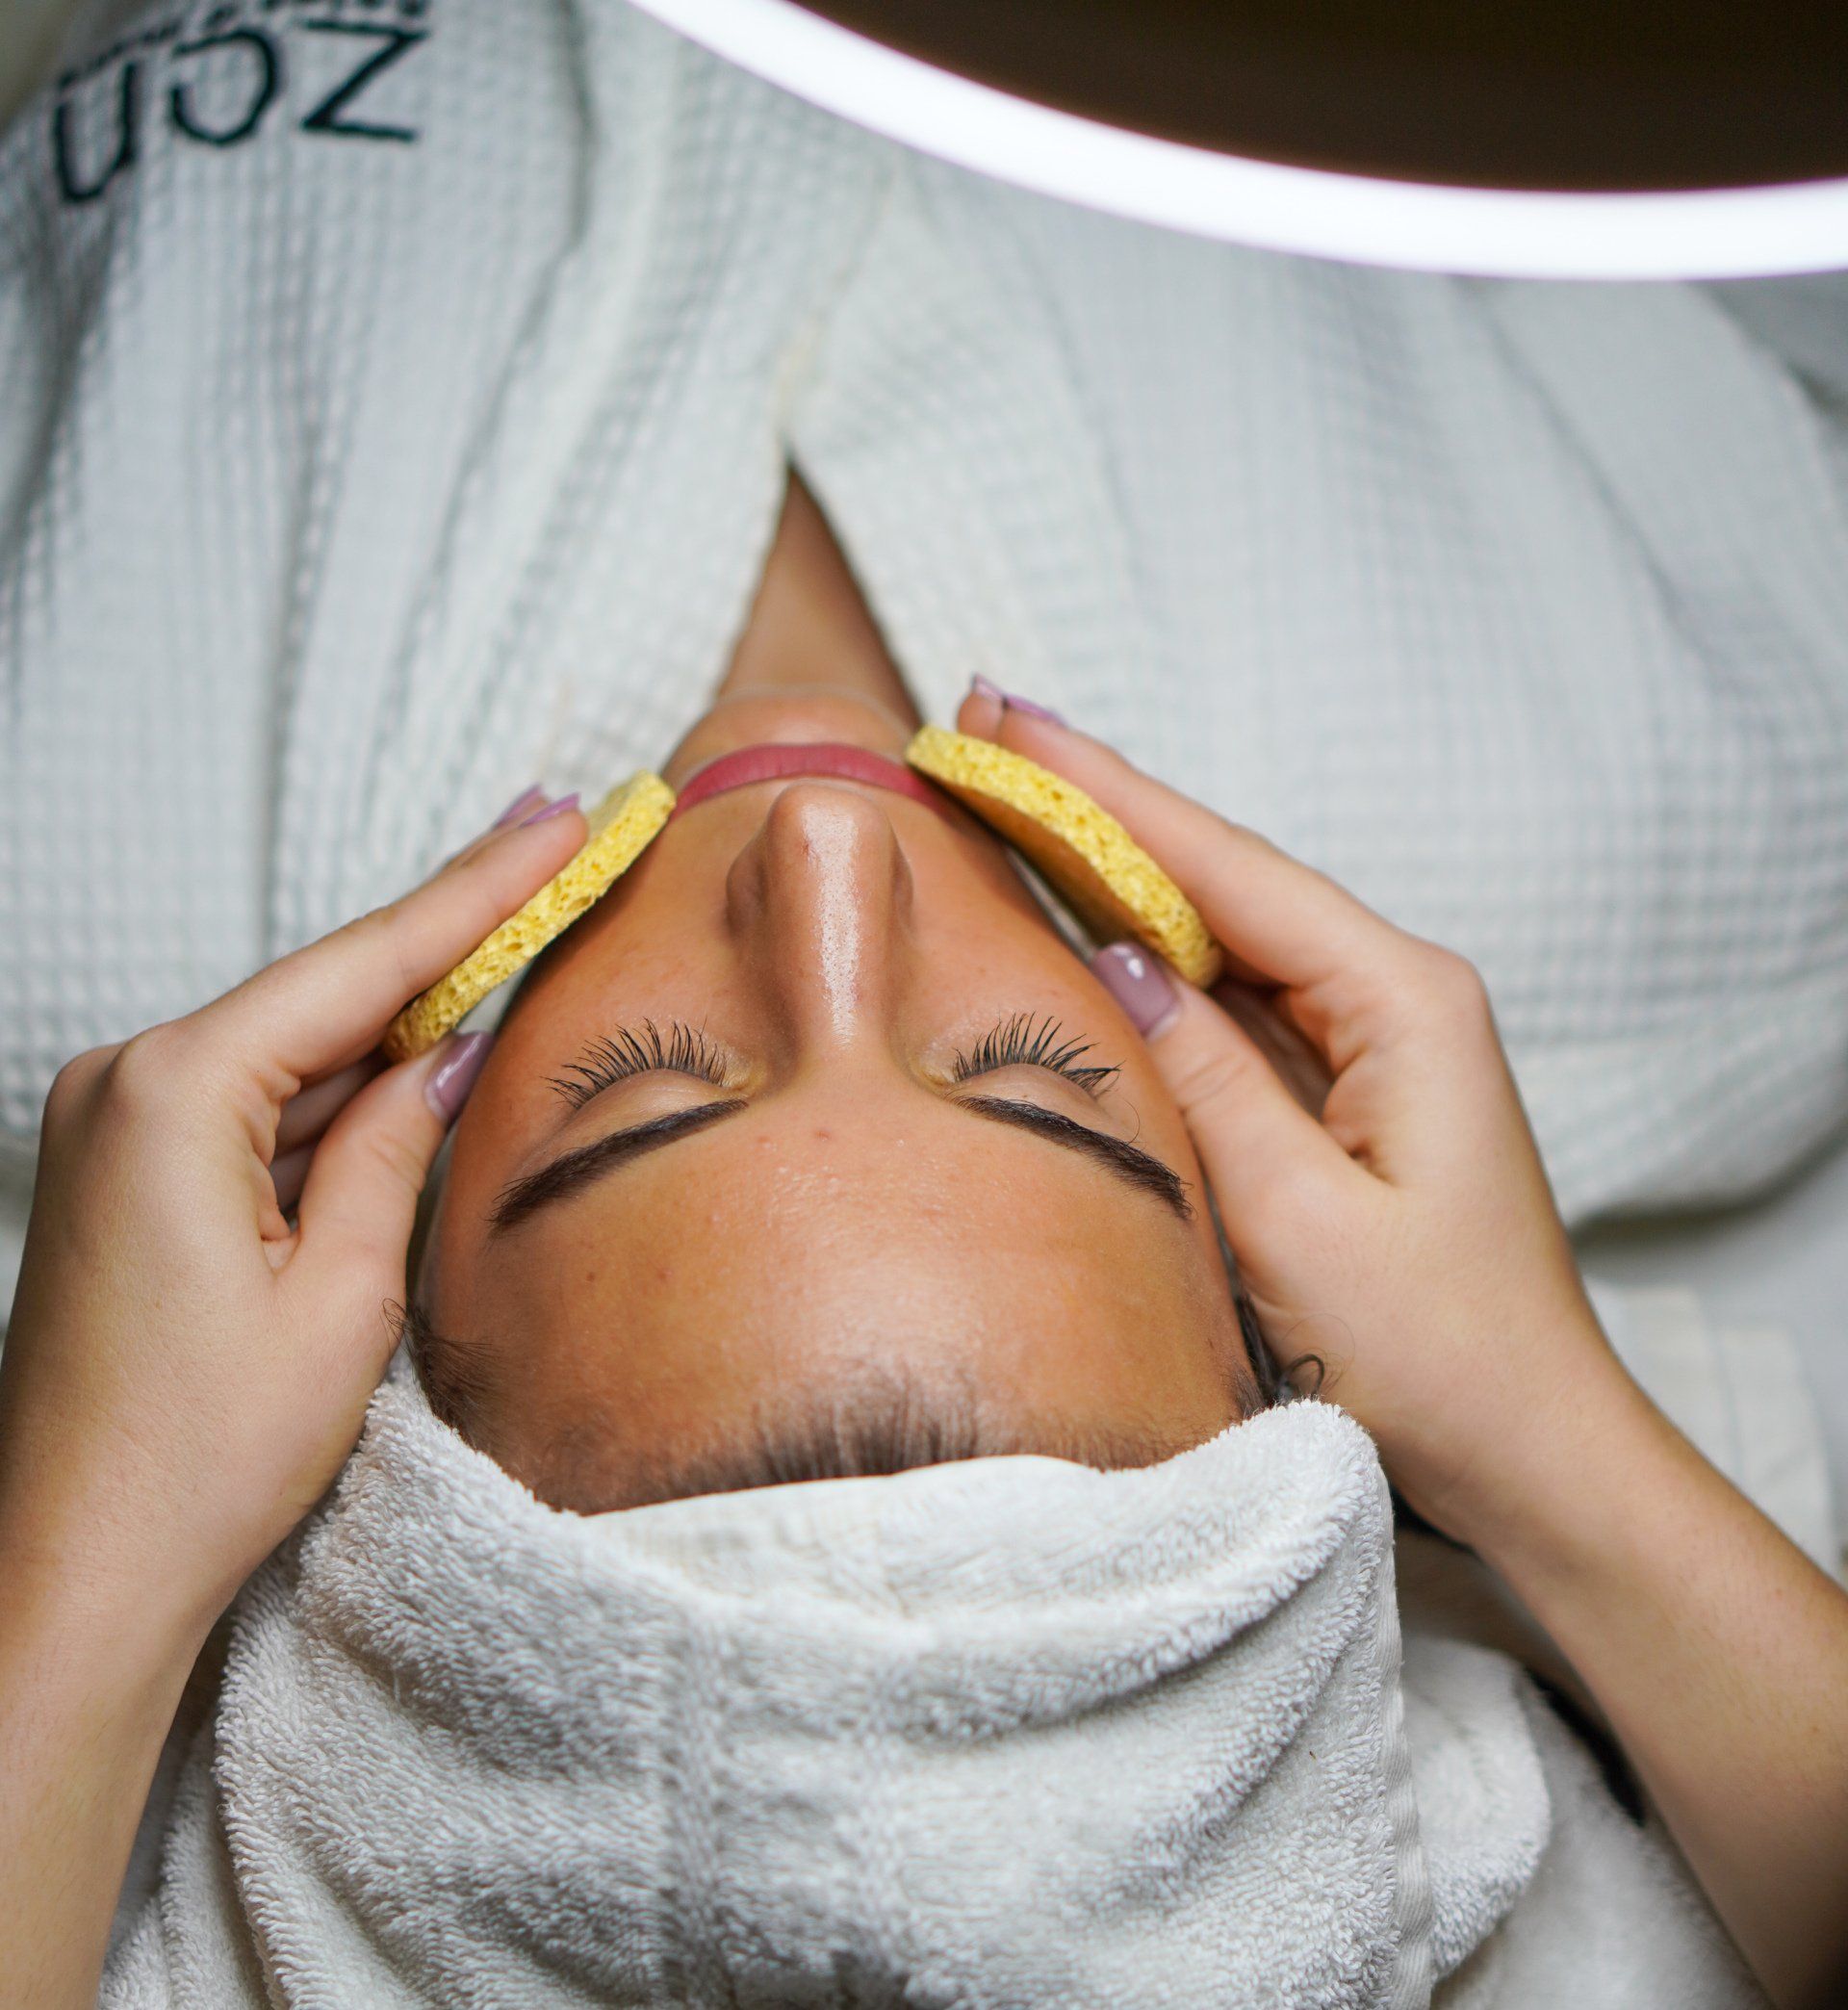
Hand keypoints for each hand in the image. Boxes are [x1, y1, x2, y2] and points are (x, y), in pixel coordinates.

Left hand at [0, 795, 585, 1640]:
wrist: (72, 1577)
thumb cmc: (197, 1459)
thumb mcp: (344, 1297)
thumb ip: (396, 1145)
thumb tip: (447, 1049)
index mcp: (175, 1095)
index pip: (364, 965)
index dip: (480, 889)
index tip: (558, 817)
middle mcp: (126, 1086)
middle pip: (326, 993)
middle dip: (451, 936)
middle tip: (555, 846)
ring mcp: (114, 1128)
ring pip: (296, 1051)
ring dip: (402, 1021)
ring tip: (518, 948)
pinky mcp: (125, 1176)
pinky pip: (257, 1106)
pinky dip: (341, 1093)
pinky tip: (422, 1063)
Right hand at [957, 690, 1626, 1540]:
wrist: (1535, 1458)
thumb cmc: (1437, 1356)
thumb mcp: (1295, 1221)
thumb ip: (1202, 1077)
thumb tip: (1114, 958)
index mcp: (1402, 1001)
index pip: (1225, 870)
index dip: (1106, 793)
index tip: (1009, 723)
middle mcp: (1394, 998)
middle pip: (1222, 880)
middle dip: (1101, 807)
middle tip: (987, 729)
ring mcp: (1372, 1044)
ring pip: (1223, 936)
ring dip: (1119, 873)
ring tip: (1014, 801)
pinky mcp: (1347, 1095)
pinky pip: (1234, 1005)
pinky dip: (1153, 959)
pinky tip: (1089, 924)